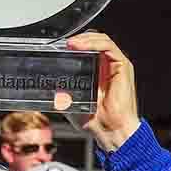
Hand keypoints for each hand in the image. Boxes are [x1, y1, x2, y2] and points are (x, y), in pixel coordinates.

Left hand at [64, 32, 138, 151]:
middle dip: (78, 38)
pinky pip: (109, 47)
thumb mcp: (71, 103)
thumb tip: (46, 89)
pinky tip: (80, 46)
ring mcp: (116, 65)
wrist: (110, 131)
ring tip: (70, 43)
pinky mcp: (123, 66)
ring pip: (101, 40)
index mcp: (96, 72)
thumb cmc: (95, 121)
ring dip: (84, 38)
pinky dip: (94, 43)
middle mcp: (107, 66)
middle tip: (62, 43)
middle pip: (94, 41)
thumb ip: (61, 93)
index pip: (86, 49)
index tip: (58, 47)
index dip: (73, 44)